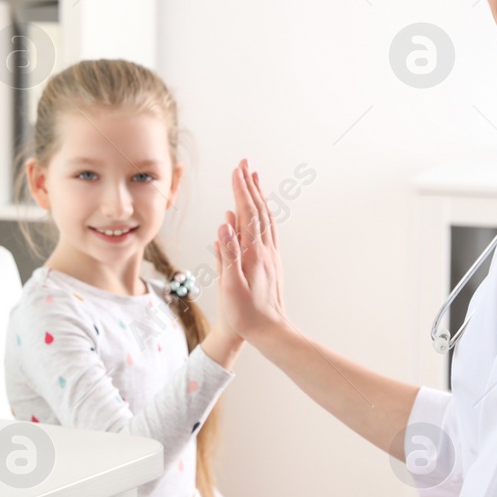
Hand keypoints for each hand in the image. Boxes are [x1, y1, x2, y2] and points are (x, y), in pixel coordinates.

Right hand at [214, 159, 287, 342]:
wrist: (271, 332)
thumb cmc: (246, 314)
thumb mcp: (230, 287)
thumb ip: (227, 254)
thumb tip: (224, 224)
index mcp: (253, 253)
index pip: (246, 213)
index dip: (241, 189)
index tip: (236, 170)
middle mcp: (265, 250)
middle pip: (259, 210)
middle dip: (250, 185)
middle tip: (245, 164)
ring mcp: (271, 255)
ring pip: (266, 218)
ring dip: (259, 196)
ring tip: (254, 179)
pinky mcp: (272, 263)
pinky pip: (268, 230)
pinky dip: (263, 214)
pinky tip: (258, 212)